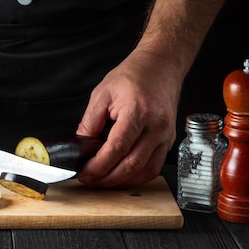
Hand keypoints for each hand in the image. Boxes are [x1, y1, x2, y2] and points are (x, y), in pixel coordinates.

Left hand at [75, 50, 180, 187]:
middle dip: (107, 178)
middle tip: (90, 181)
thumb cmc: (133, 76)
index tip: (85, 172)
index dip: (99, 166)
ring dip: (122, 182)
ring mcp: (165, 135)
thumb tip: (80, 146)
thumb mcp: (102, 94)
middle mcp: (155, 126)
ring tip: (103, 182)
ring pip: (145, 171)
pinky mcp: (168, 140)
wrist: (160, 66)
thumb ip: (90, 122)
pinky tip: (122, 177)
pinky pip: (154, 167)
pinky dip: (137, 177)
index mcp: (137, 111)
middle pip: (132, 164)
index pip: (117, 147)